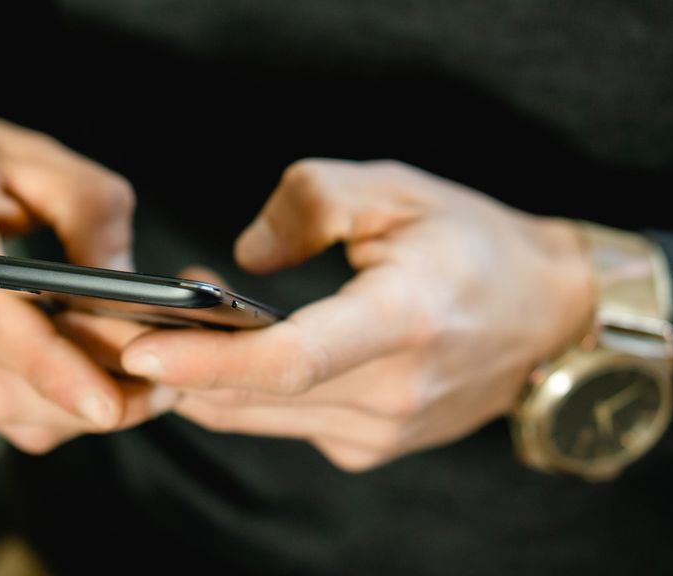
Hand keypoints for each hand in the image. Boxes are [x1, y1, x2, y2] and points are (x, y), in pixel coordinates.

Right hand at [0, 96, 174, 452]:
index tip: (108, 402)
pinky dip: (56, 408)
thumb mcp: (22, 151)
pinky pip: (0, 405)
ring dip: (79, 414)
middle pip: (5, 388)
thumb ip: (86, 205)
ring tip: (147, 390)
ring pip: (6, 411)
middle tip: (168, 390)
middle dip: (93, 403)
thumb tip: (127, 278)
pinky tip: (100, 380)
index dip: (51, 367)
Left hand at [120, 159, 594, 471]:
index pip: (290, 360)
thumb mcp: (397, 188)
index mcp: (406, 319)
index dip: (207, 361)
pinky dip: (245, 393)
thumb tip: (244, 257)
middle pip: (256, 396)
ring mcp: (385, 430)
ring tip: (168, 327)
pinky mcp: (373, 446)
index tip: (142, 350)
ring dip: (204, 379)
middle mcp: (394, 391)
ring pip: (260, 418)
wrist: (548, 316)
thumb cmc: (474, 245)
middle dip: (178, 366)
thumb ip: (311, 201)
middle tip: (123, 322)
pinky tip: (235, 351)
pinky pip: (285, 425)